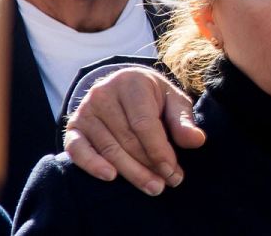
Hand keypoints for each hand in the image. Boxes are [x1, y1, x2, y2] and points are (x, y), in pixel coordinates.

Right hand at [64, 67, 205, 195]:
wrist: (123, 86)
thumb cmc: (153, 97)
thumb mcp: (173, 101)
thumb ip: (183, 121)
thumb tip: (197, 141)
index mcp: (132, 83)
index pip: (144, 123)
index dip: (159, 150)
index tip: (173, 171)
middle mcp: (103, 94)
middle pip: (127, 139)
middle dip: (149, 165)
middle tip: (167, 183)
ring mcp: (85, 111)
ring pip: (108, 148)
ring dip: (131, 172)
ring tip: (153, 187)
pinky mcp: (73, 126)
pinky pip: (77, 150)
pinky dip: (92, 165)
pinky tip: (111, 177)